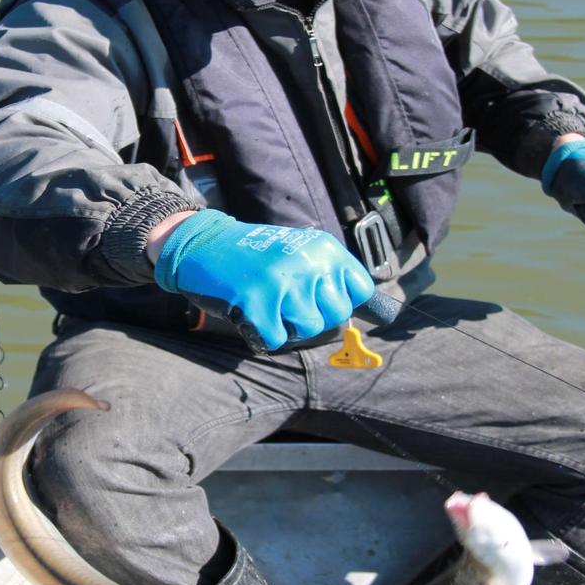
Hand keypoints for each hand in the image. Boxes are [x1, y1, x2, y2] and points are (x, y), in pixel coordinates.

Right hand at [152, 209, 374, 351]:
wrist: (203, 244)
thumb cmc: (255, 256)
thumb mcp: (300, 251)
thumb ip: (331, 276)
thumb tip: (381, 313)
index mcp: (323, 248)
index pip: (360, 290)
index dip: (340, 301)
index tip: (319, 297)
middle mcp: (308, 263)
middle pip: (336, 315)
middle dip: (312, 316)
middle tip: (286, 299)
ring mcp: (283, 283)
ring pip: (308, 329)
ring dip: (288, 325)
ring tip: (267, 303)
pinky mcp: (257, 304)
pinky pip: (277, 339)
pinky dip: (263, 334)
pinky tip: (250, 312)